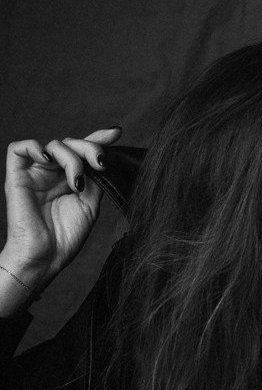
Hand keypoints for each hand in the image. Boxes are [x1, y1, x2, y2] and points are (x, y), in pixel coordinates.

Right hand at [2, 126, 122, 297]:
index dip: (97, 139)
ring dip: (71, 158)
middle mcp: (53, 174)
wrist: (45, 256)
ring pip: (53, 145)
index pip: (82, 152)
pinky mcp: (17, 175)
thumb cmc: (65, 237)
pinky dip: (35, 148)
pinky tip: (49, 161)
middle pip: (71, 144)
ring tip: (77, 183)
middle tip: (100, 162)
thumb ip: (95, 180)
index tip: (116, 133)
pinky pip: (19, 148)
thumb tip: (103, 158)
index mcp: (70, 180)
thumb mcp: (90, 205)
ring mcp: (35, 173)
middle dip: (89, 148)